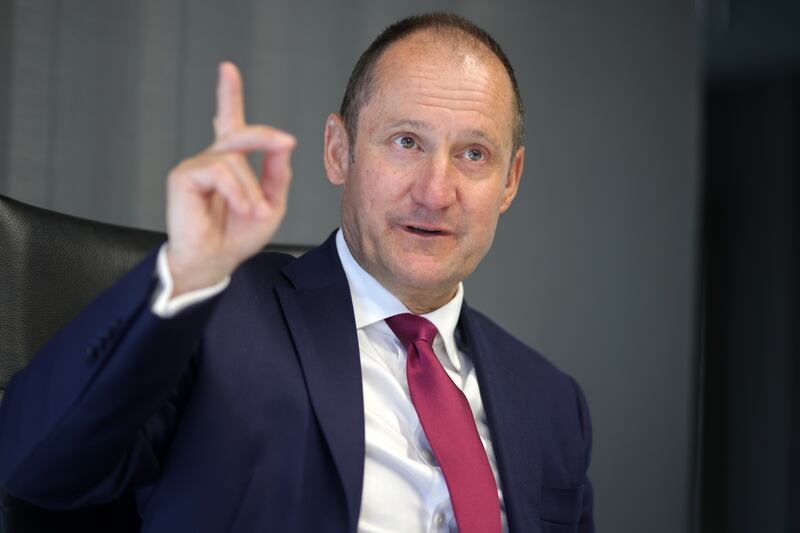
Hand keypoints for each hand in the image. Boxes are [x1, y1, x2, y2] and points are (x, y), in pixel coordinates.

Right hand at [165, 62, 295, 296]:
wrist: (216, 261)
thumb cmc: (239, 236)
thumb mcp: (272, 204)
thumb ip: (278, 173)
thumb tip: (284, 143)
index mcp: (231, 163)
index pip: (229, 121)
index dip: (228, 94)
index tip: (227, 69)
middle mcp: (212, 159)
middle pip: (240, 132)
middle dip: (265, 136)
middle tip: (286, 143)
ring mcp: (196, 165)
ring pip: (234, 158)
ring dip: (252, 188)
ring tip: (254, 212)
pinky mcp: (183, 175)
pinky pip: (219, 170)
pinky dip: (237, 190)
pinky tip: (241, 208)